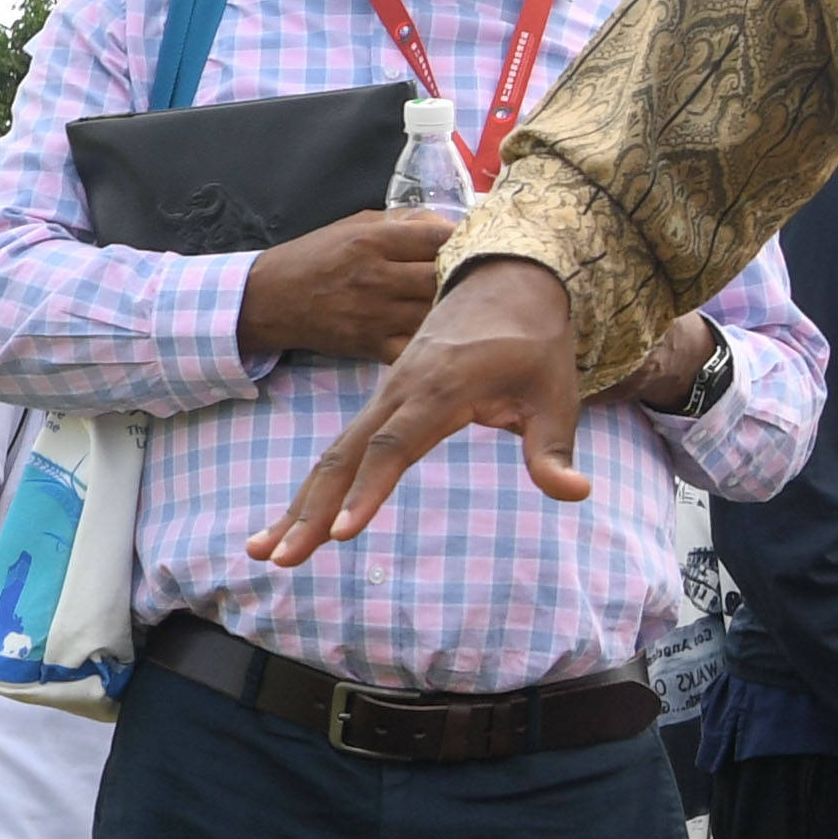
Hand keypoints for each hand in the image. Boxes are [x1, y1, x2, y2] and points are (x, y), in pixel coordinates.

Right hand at [232, 206, 459, 369]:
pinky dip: (435, 340)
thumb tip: (449, 227)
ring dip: (457, 307)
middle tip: (477, 273)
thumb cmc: (317, 256)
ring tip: (466, 301)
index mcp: (373, 241)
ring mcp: (375, 315)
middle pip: (445, 275)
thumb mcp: (355, 225)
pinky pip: (418, 346)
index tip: (474, 241)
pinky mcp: (371, 345)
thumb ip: (402, 223)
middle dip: (467, 273)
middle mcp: (376, 277)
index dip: (465, 238)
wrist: (272, 299)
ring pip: (437, 312)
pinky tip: (442, 331)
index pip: (438, 236)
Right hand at [255, 253, 594, 565]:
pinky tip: (291, 521)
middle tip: (280, 559)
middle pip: (344, 455)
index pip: (393, 446)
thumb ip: (554, 448)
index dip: (366, 491)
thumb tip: (575, 493)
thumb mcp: (555, 392)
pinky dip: (313, 486)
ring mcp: (383, 395)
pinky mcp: (380, 402)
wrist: (507, 279)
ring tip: (263, 551)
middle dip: (308, 510)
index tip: (340, 534)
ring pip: (333, 454)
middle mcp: (399, 390)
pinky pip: (341, 448)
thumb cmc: (534, 343)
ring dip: (296, 504)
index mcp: (438, 388)